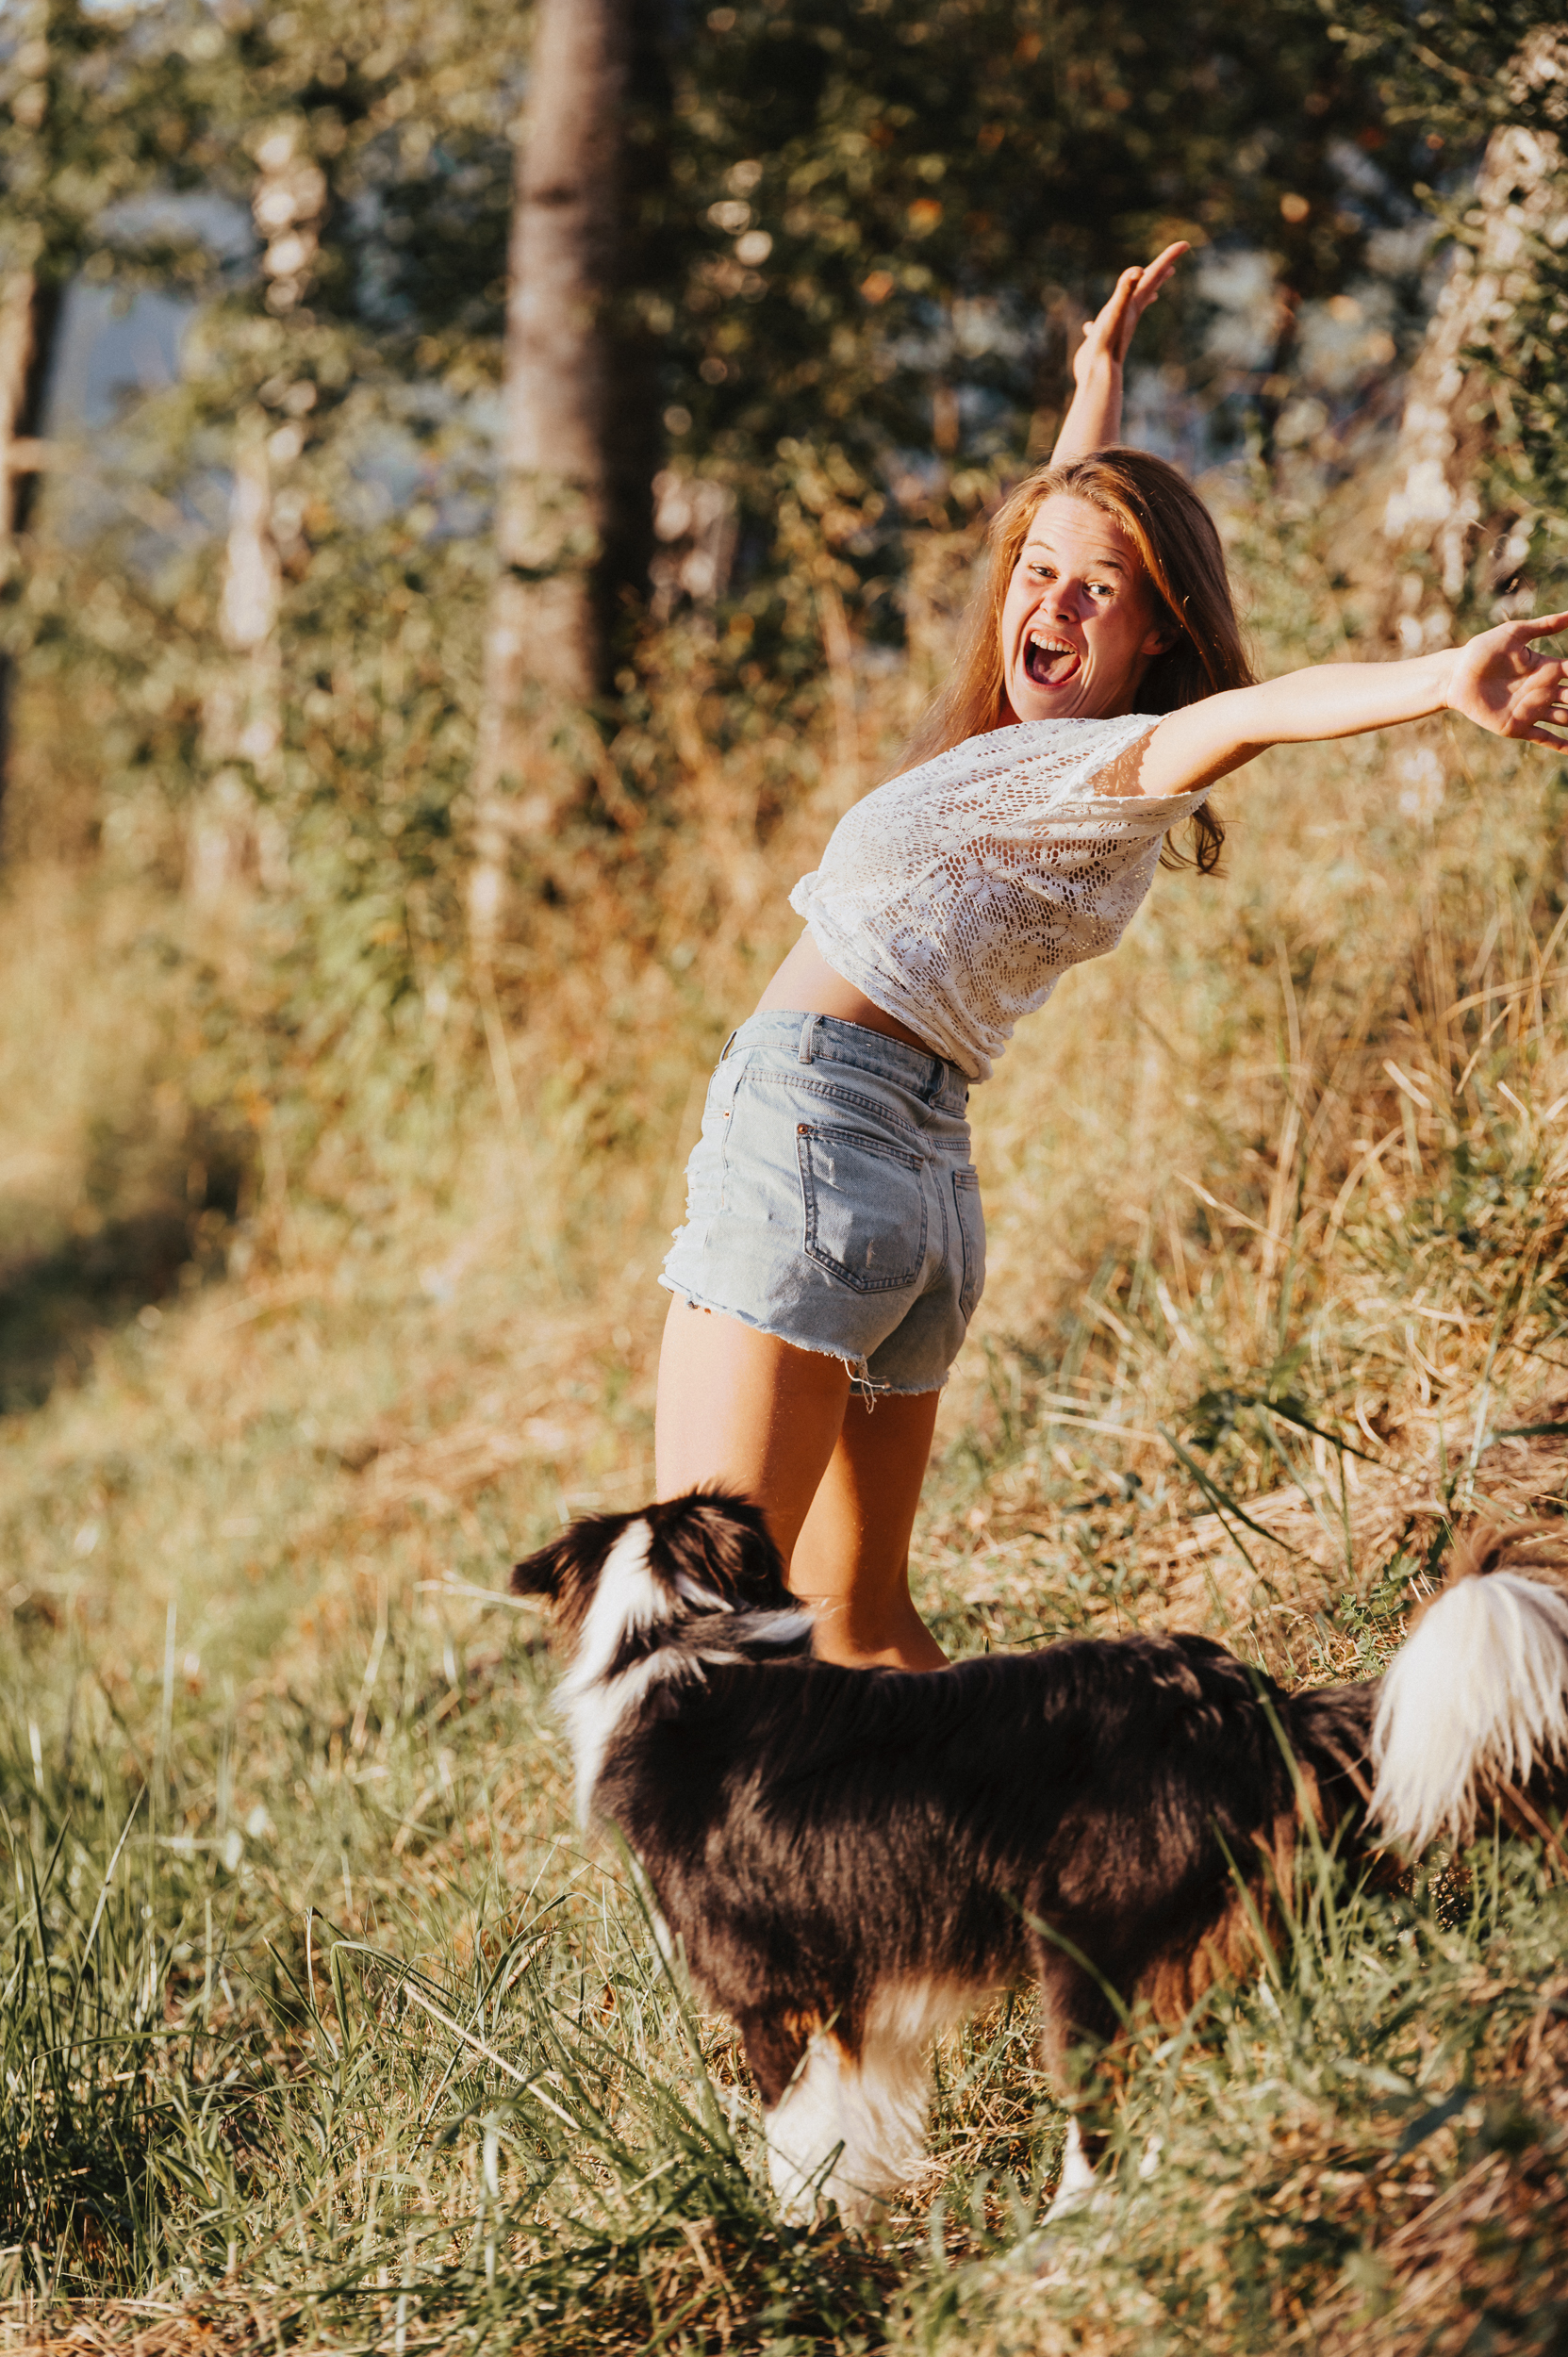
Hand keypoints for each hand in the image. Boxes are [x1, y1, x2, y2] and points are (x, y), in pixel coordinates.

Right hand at [1071, 242, 1188, 387]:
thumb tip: (1139, 270)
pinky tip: (1089, 327)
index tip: (1185, 244)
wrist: (1099, 376)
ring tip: (1149, 292)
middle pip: (1148, 289)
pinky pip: (1105, 326)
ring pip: (1132, 308)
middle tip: (1171, 265)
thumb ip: (1126, 290)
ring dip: (1140, 297)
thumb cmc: (1107, 343)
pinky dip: (1101, 323)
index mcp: (1134, 303)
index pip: (1154, 275)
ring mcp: (1118, 327)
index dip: (1168, 257)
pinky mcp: (1103, 339)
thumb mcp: (1115, 311)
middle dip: (1159, 275)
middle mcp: (1129, 314)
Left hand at [1446, 612, 1567, 745]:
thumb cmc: (1483, 651)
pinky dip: (1560, 745)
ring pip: (1566, 719)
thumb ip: (1545, 625)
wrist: (1456, 675)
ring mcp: (1533, 710)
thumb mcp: (1516, 634)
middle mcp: (1545, 691)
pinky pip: (1544, 738)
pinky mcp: (1517, 727)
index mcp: (1548, 669)